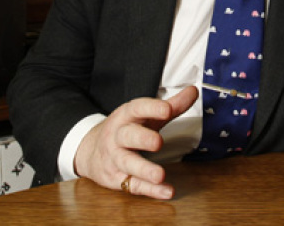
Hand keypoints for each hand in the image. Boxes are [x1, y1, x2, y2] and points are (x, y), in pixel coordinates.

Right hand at [74, 85, 197, 198]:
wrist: (89, 150)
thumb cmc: (126, 129)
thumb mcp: (145, 115)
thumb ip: (171, 105)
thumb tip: (193, 91)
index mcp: (126, 116)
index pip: (136, 108)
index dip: (151, 108)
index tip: (167, 109)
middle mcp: (118, 136)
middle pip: (128, 136)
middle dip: (142, 138)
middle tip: (158, 142)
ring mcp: (115, 158)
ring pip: (127, 163)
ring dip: (144, 170)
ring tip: (160, 175)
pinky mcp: (117, 179)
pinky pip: (133, 185)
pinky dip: (150, 190)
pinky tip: (166, 191)